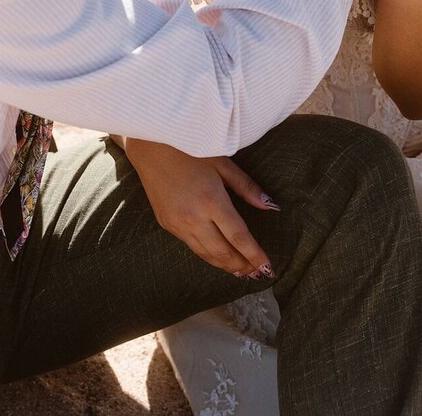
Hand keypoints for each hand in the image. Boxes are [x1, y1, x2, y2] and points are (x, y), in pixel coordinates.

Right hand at [124, 137, 279, 278]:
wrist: (151, 147)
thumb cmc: (190, 150)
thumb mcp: (223, 163)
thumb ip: (247, 187)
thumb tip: (271, 206)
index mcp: (211, 200)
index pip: (239, 237)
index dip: (255, 255)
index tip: (268, 268)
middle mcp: (194, 217)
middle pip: (223, 252)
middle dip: (242, 266)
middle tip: (258, 274)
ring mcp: (177, 223)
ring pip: (206, 254)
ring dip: (225, 266)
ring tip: (242, 272)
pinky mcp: (167, 224)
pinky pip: (191, 246)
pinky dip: (208, 255)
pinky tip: (218, 256)